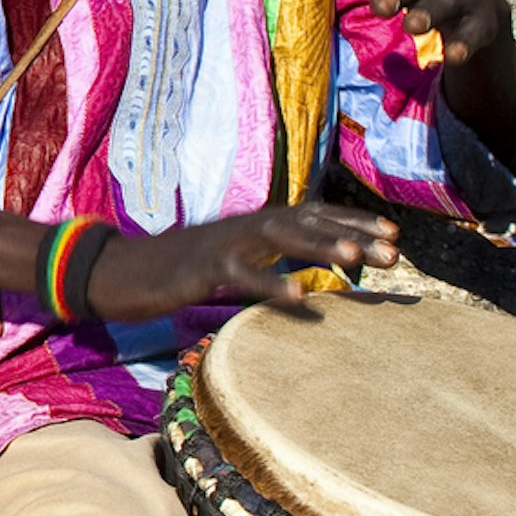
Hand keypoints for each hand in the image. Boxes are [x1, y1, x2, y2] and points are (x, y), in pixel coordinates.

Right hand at [85, 202, 401, 319]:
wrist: (122, 271)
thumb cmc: (182, 272)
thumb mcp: (234, 263)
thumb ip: (269, 263)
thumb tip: (312, 279)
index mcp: (257, 226)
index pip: (314, 215)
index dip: (354, 223)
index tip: (394, 237)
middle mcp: (246, 227)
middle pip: (307, 221)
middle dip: (352, 234)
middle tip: (393, 252)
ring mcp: (224, 244)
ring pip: (279, 237)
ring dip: (319, 246)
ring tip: (354, 260)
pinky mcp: (201, 268)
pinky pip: (240, 275)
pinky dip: (269, 284)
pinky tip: (298, 300)